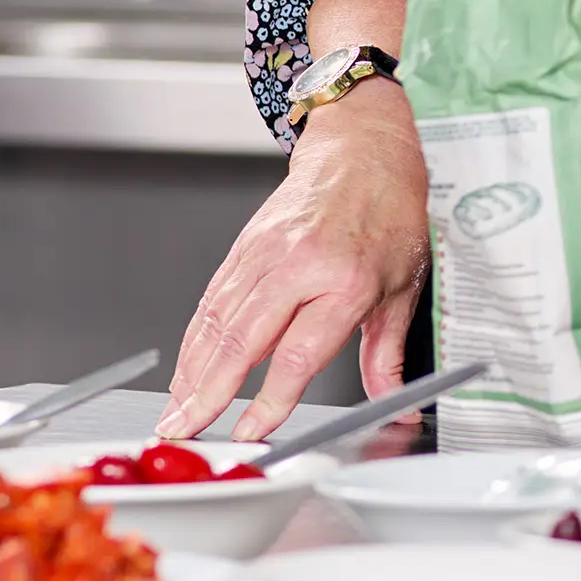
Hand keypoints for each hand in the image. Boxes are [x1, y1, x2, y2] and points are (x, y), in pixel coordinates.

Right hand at [160, 82, 428, 440]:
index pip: (300, 353)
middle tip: (183, 429)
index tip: (252, 430)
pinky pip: (213, 297)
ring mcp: (266, 252)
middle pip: (243, 339)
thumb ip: (388, 353)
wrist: (364, 151)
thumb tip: (397, 402)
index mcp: (347, 281)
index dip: (272, 399)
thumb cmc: (391, 214)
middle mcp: (301, 265)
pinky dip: (194, 335)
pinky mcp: (245, 245)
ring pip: (218, 319)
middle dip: (207, 392)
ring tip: (176, 409)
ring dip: (191, 369)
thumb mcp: (403, 287)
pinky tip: (185, 365)